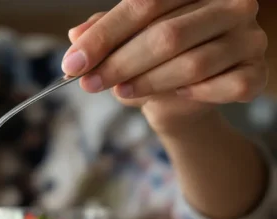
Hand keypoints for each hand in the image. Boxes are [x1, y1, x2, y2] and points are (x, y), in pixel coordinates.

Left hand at [63, 0, 268, 130]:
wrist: (180, 98)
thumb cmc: (151, 60)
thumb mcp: (123, 43)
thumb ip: (103, 35)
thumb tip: (76, 36)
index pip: (143, 4)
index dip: (104, 35)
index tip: (73, 62)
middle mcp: (228, 4)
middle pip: (167, 34)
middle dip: (121, 63)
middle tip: (89, 83)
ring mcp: (248, 37)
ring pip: (193, 63)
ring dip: (149, 82)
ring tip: (120, 91)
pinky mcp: (257, 71)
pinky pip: (226, 86)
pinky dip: (196, 94)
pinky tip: (176, 95)